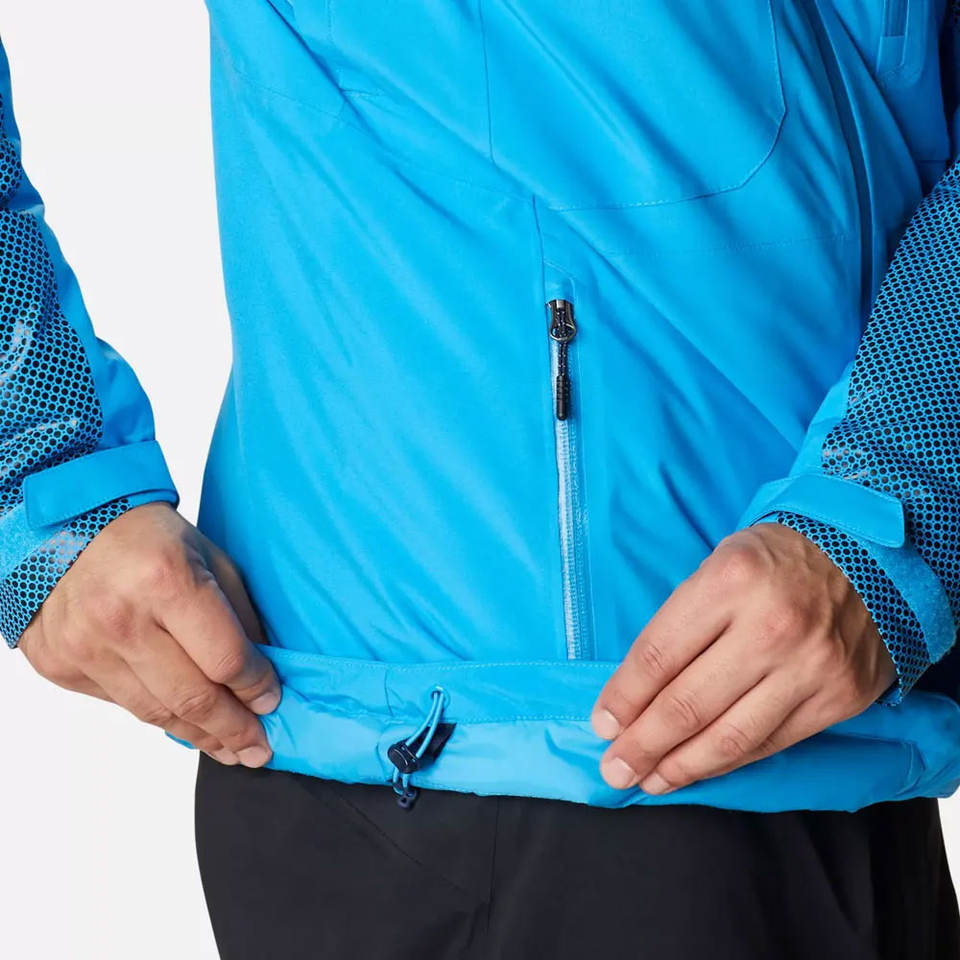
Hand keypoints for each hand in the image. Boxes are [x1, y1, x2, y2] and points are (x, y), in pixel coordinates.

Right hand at [18, 502, 279, 767]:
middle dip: (233, 730)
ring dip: (199, 736)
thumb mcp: (209, 557)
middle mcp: (120, 618)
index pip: (224, 658)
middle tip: (259, 749)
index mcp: (165, 581)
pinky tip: (184, 722)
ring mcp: (83, 646)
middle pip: (191, 697)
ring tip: (229, 749)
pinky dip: (156, 714)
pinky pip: (120, 703)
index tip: (273, 702)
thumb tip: (266, 672)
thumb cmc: (147, 535)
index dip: (256, 687)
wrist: (65, 524)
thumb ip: (239, 615)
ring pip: (154, 712)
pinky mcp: (59, 665)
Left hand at [591, 523, 895, 793]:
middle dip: (643, 744)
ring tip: (649, 781)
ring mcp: (810, 667)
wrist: (868, 557)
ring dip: (681, 766)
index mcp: (729, 581)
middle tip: (614, 769)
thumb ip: (681, 623)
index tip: (602, 724)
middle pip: (689, 703)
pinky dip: (729, 762)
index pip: (659, 654)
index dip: (624, 697)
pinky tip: (699, 769)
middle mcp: (771, 626)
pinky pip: (771, 743)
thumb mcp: (718, 564)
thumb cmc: (774, 562)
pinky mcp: (839, 699)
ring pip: (730, 736)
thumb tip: (633, 693)